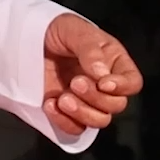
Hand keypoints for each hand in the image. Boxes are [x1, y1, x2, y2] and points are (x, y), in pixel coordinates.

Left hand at [40, 13, 143, 133]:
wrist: (26, 39)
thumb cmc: (57, 30)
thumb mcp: (75, 30)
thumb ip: (90, 50)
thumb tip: (101, 74)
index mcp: (113, 62)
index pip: (132, 82)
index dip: (122, 87)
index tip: (104, 82)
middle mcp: (104, 84)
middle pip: (116, 105)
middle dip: (96, 97)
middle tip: (75, 82)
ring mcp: (86, 101)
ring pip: (99, 120)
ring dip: (82, 113)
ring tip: (62, 98)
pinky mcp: (68, 113)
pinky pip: (75, 129)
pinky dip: (63, 121)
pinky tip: (50, 104)